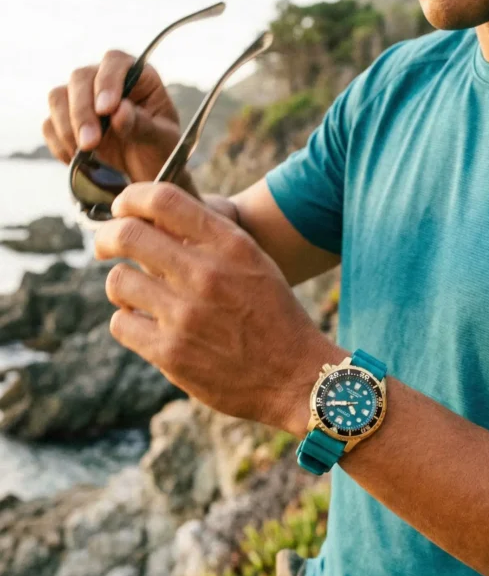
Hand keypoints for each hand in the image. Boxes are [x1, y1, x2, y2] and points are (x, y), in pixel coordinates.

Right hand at [43, 50, 182, 184]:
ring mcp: (83, 99)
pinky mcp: (66, 120)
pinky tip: (77, 160)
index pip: (115, 62)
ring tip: (84, 153)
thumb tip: (118, 111)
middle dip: (82, 112)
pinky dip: (60, 144)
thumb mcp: (161, 141)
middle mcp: (106, 80)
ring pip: (58, 97)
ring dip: (66, 127)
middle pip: (80, 78)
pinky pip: (50, 125)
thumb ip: (143, 125)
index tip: (106, 110)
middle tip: (90, 144)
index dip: (107, 81)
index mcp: (137, 76)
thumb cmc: (160, 152)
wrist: (148, 174)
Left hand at [93, 182, 344, 434]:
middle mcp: (207, 274)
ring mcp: (186, 315)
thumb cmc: (273, 317)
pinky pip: (121, 324)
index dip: (130, 198)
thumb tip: (150, 219)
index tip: (123, 209)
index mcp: (230, 245)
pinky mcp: (171, 353)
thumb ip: (209, 239)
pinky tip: (146, 326)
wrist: (297, 377)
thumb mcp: (253, 263)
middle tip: (106, 246)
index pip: (162, 198)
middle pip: (127, 234)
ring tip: (136, 295)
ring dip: (121, 286)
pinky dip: (128, 323)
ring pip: (118, 281)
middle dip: (107, 238)